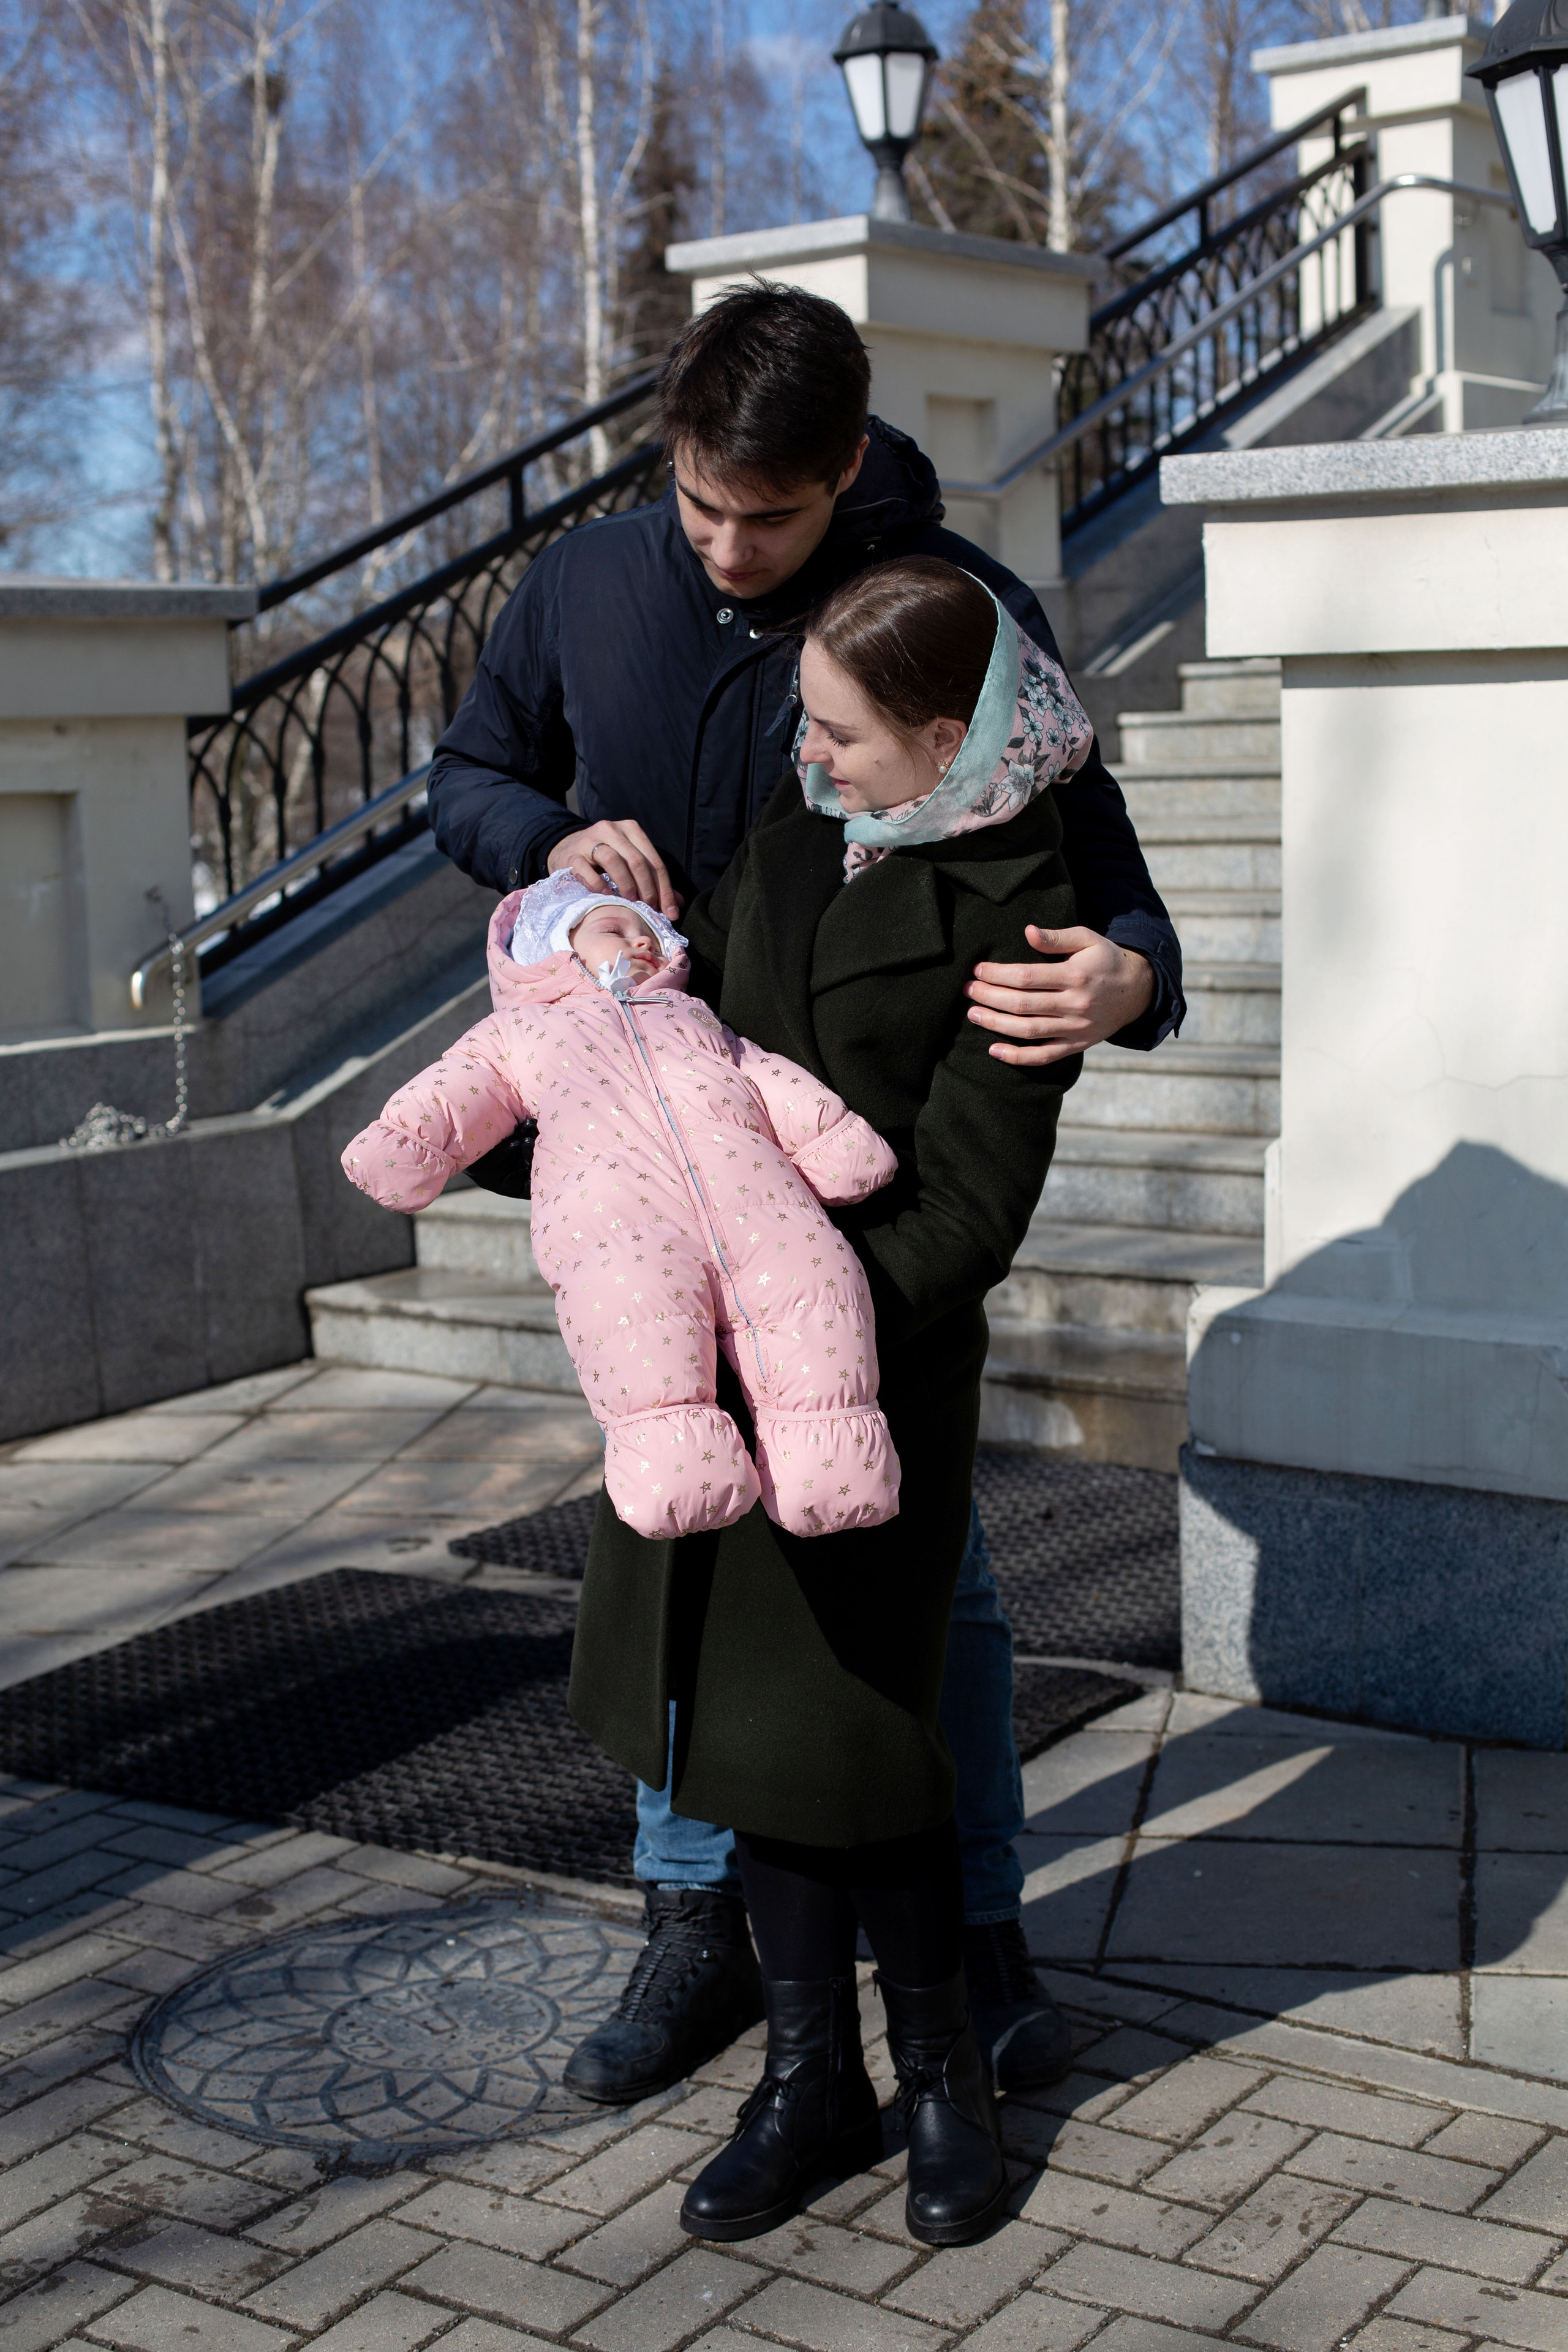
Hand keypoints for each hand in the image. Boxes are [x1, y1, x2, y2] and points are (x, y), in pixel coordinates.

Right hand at [546, 819, 681, 916]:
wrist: (567, 849)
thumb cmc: (604, 860)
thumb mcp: (630, 862)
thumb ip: (653, 880)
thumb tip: (677, 904)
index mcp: (631, 829)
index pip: (654, 860)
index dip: (665, 888)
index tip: (670, 912)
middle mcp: (611, 829)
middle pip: (636, 859)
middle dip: (647, 888)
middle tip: (651, 908)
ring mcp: (589, 840)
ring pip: (612, 859)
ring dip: (625, 883)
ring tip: (631, 902)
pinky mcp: (572, 854)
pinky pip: (585, 869)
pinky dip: (597, 884)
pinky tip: (607, 896)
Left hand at [966, 924, 1155, 1066]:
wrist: (1138, 991)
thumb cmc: (1106, 960)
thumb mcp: (1088, 939)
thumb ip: (1058, 937)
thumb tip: (1028, 931)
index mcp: (1075, 975)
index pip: (1026, 977)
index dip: (997, 974)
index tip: (978, 969)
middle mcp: (1075, 1004)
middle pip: (1022, 1004)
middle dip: (989, 997)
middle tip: (968, 990)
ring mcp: (1075, 1028)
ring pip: (1028, 1030)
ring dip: (996, 1024)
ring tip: (973, 1014)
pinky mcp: (1076, 1045)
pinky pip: (1044, 1056)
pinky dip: (1018, 1057)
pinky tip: (994, 1051)